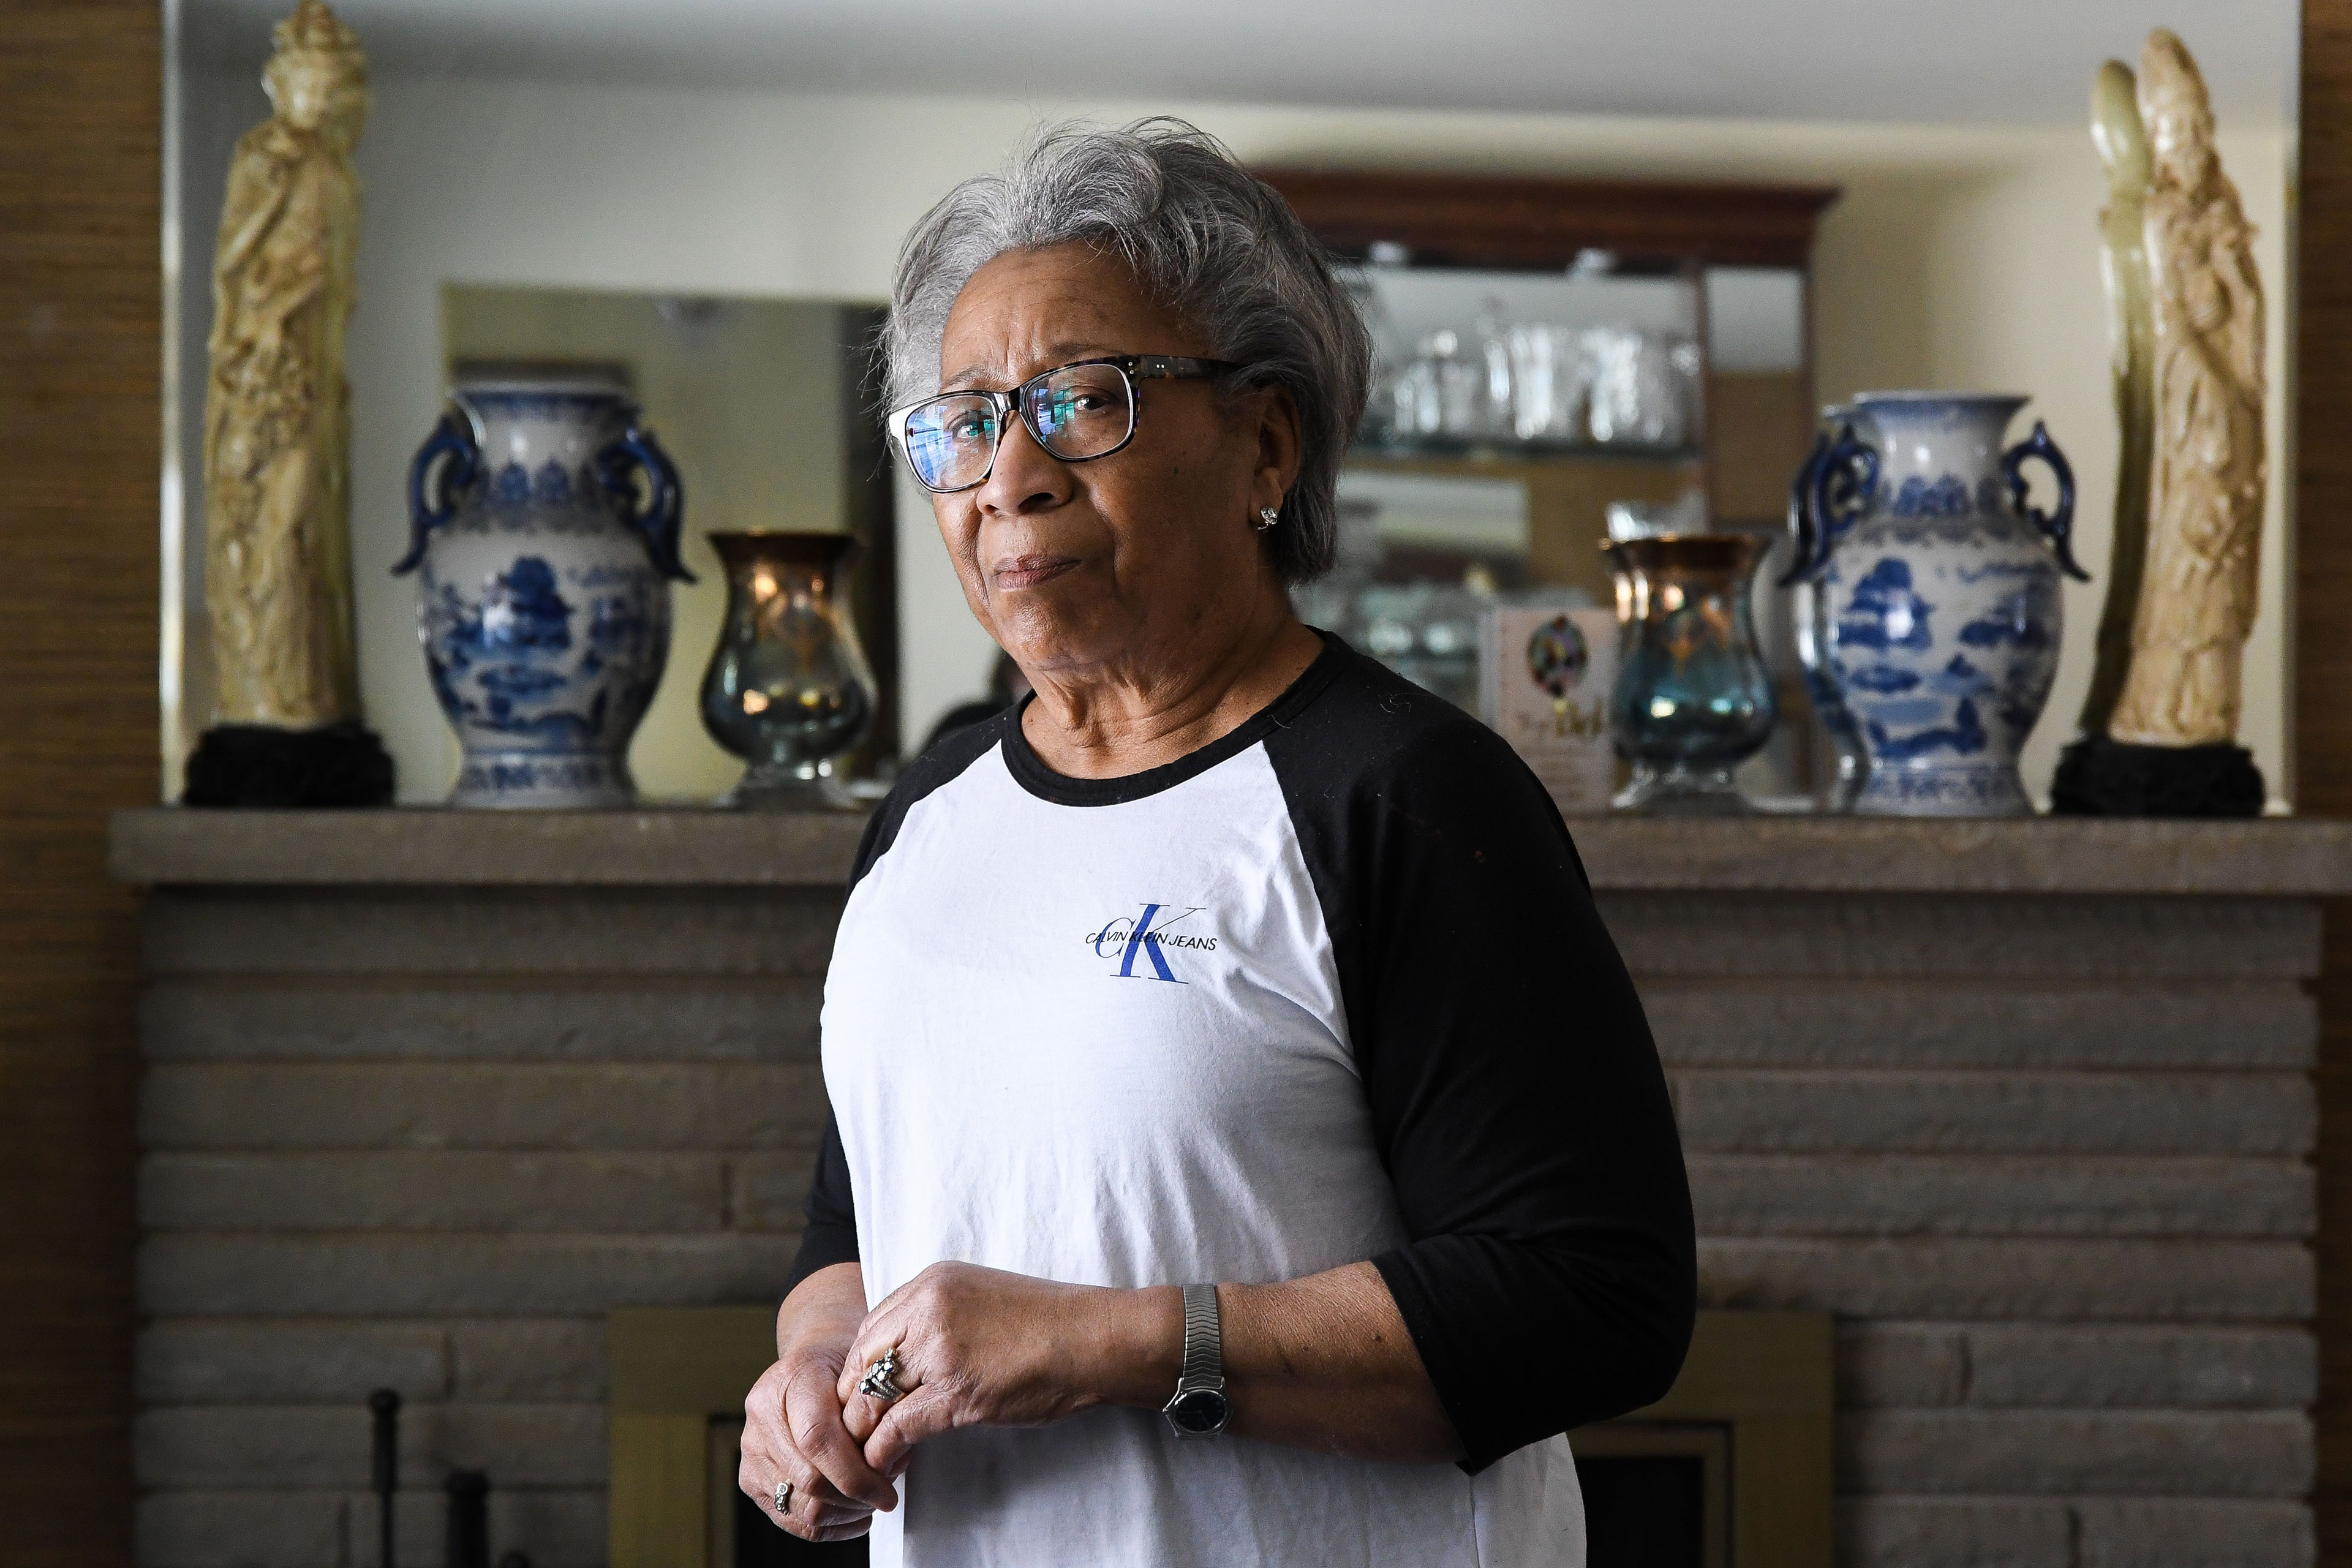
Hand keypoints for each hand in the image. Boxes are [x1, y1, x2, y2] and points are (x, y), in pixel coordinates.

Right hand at [739, 1265, 898, 1542]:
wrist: (810, 1370)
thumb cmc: (843, 1371)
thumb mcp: (864, 1373)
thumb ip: (876, 1412)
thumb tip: (894, 1460)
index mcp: (790, 1381)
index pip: (818, 1439)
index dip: (855, 1473)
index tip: (887, 1491)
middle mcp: (762, 1417)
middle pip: (809, 1480)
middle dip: (855, 1497)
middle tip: (886, 1494)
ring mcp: (751, 1451)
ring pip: (802, 1507)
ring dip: (845, 1513)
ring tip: (871, 1499)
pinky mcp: (751, 1480)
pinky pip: (792, 1521)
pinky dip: (830, 1526)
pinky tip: (855, 1513)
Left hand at [837, 1262, 1178, 1476]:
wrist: (1095, 1336)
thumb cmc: (1050, 1321)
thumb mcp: (982, 1297)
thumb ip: (941, 1316)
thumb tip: (910, 1355)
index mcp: (933, 1281)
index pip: (871, 1327)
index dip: (862, 1366)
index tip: (867, 1393)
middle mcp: (928, 1309)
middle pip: (862, 1359)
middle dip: (855, 1398)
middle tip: (859, 1427)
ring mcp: (941, 1349)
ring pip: (875, 1395)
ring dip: (865, 1429)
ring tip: (867, 1452)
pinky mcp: (957, 1391)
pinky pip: (900, 1425)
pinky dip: (886, 1449)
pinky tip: (890, 1463)